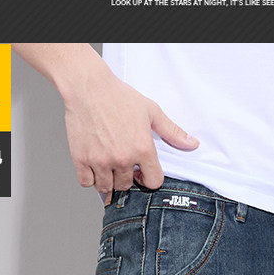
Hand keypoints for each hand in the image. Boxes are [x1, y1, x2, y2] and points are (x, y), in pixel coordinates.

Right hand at [61, 55, 198, 202]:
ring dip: (108, 181)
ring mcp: (100, 161)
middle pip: (127, 186)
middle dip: (126, 178)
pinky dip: (89, 178)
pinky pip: (86, 183)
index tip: (141, 172)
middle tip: (121, 163)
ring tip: (107, 165)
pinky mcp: (81, 159)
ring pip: (106, 187)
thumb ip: (172, 132)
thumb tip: (192, 144)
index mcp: (142, 149)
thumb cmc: (118, 97)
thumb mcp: (151, 111)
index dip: (148, 178)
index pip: (153, 182)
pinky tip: (93, 165)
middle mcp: (122, 158)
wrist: (88, 87)